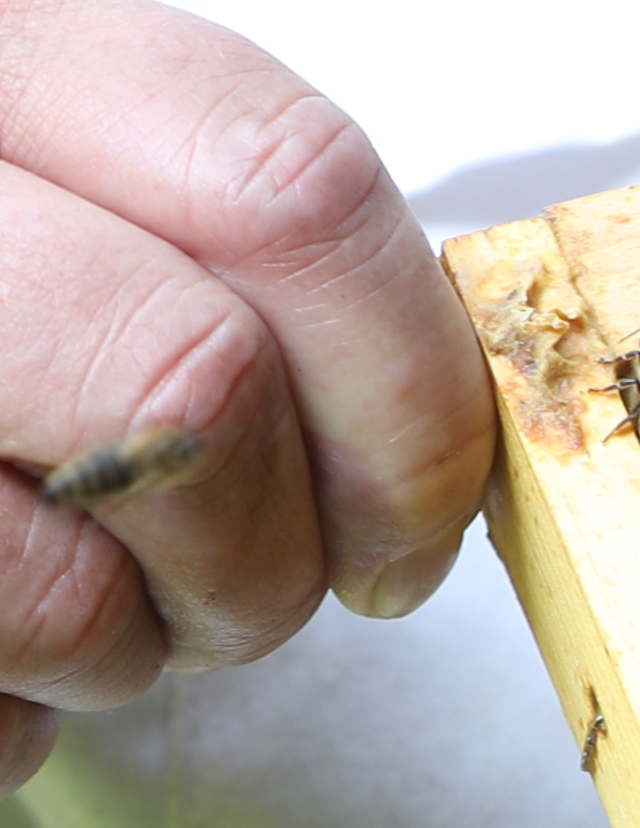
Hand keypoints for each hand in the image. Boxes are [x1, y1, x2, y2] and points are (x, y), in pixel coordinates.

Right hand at [0, 0, 491, 795]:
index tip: (413, 521)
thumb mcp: (18, 175)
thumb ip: (184, 235)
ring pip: (56, 579)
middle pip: (192, 378)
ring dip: (114, 652)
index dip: (405, 383)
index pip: (281, 179)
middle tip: (247, 601)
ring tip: (61, 621)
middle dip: (268, 548)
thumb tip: (411, 431)